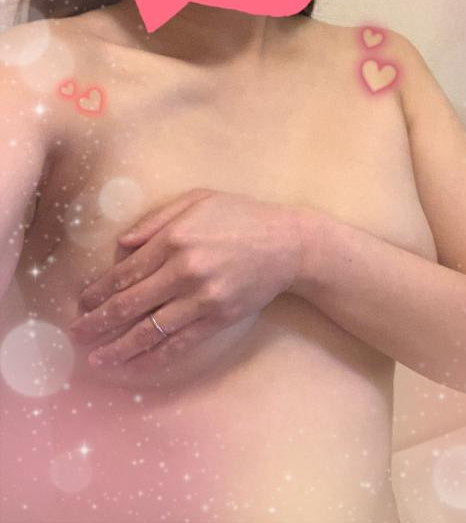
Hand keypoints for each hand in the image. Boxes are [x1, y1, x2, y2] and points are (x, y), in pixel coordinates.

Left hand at [69, 188, 304, 365]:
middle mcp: (184, 270)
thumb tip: (121, 245)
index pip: (125, 272)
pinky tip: (136, 365)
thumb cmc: (241, 216)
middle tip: (76, 335)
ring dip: (118, 347)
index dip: (98, 291)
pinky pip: (180, 343)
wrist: (288, 243)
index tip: (82, 303)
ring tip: (96, 360)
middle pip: (130, 304)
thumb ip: (156, 220)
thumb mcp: (198, 201)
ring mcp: (202, 298)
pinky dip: (155, 358)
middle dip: (98, 322)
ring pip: (150, 330)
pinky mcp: (218, 318)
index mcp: (175, 238)